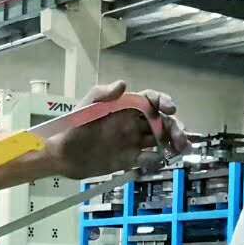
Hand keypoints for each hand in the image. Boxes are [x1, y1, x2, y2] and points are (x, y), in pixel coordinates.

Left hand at [48, 81, 192, 178]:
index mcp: (124, 106)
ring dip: (173, 143)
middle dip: (174, 127)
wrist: (61, 156)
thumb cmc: (71, 127)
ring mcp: (132, 140)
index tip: (171, 109)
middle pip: (160, 121)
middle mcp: (132, 122)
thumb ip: (102, 94)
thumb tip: (122, 84)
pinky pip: (148, 158)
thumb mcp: (85, 108)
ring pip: (159, 139)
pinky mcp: (129, 158)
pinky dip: (157, 159)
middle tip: (182, 138)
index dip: (163, 102)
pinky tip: (158, 161)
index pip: (150, 100)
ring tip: (182, 149)